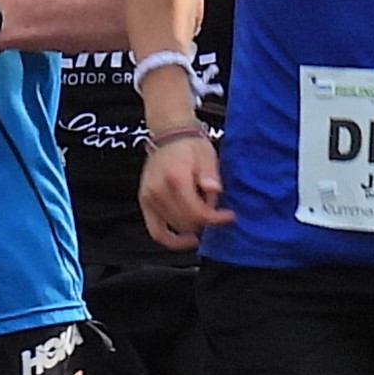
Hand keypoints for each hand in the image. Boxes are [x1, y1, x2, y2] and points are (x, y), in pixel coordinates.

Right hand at [138, 127, 226, 250]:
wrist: (169, 134)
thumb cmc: (190, 145)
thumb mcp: (207, 156)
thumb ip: (210, 176)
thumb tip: (214, 190)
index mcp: (177, 179)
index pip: (198, 212)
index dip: (216, 219)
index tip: (229, 216)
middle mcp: (159, 190)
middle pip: (187, 222)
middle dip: (205, 221)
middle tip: (216, 213)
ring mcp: (149, 198)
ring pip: (175, 227)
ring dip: (192, 226)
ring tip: (202, 215)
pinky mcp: (144, 202)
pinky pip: (156, 231)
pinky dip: (171, 240)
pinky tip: (187, 239)